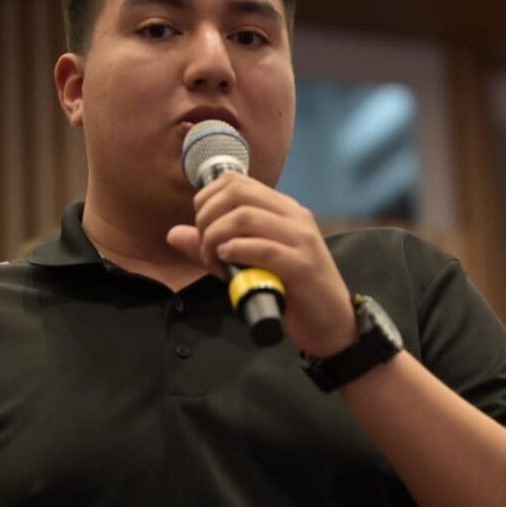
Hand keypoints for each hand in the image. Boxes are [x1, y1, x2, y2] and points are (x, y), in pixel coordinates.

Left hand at [166, 172, 355, 356]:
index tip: (200, 228)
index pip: (236, 181)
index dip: (206, 200)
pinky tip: (227, 261)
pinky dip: (237, 251)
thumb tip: (173, 233)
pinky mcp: (303, 265)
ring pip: (246, 216)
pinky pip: (264, 248)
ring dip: (216, 237)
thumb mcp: (245, 264)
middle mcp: (294, 216)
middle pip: (237, 192)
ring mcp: (301, 238)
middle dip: (207, 217)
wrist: (332, 325)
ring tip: (213, 260)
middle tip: (204, 247)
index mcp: (283, 209)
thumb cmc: (290, 293)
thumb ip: (212, 246)